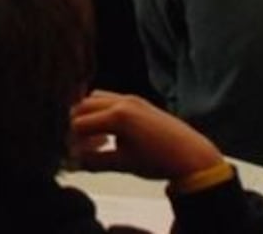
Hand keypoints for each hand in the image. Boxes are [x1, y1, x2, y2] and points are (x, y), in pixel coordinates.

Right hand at [69, 90, 224, 181]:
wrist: (190, 156)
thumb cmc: (159, 161)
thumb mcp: (123, 164)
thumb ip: (94, 161)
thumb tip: (73, 163)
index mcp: (117, 116)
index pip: (79, 124)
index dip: (72, 141)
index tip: (73, 154)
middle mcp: (122, 102)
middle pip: (82, 106)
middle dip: (76, 126)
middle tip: (79, 146)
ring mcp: (131, 98)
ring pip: (95, 99)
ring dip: (88, 116)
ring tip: (95, 139)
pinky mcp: (138, 101)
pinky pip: (110, 99)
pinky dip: (102, 111)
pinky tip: (109, 132)